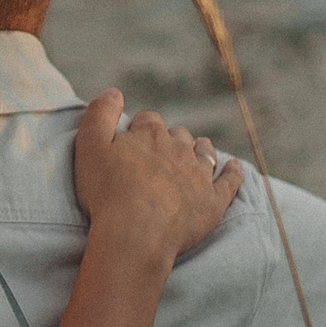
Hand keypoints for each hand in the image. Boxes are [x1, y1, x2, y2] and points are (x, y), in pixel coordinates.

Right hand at [73, 89, 241, 267]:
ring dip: (200, 149)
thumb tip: (114, 91)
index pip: (149, 120)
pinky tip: (236, 167)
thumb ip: (99, 115)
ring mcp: (199, 174)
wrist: (135, 235)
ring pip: (205, 152)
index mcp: (150, 134)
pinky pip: (230, 181)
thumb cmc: (107, 193)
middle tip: (158, 154)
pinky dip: (233, 172)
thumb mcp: (89, 148)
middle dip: (170, 139)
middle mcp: (179, 148)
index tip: (132, 140)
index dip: (140, 128)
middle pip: (178, 134)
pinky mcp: (213, 201)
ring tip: (196, 151)